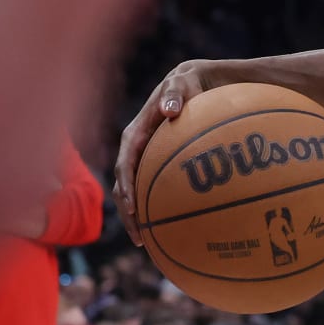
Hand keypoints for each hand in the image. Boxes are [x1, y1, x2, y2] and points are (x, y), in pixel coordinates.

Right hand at [114, 59, 217, 240]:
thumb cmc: (192, 82)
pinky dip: (159, 207)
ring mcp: (147, 157)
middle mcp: (137, 148)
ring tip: (149, 243)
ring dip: (138, 217)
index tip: (135, 211)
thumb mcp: (185, 82)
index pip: (126, 164)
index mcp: (137, 133)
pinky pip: (155, 187)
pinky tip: (173, 228)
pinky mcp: (159, 162)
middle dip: (129, 213)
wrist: (198, 80)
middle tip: (140, 239)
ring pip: (135, 191)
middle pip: (125, 185)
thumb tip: (169, 110)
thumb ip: (177, 94)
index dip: (127, 188)